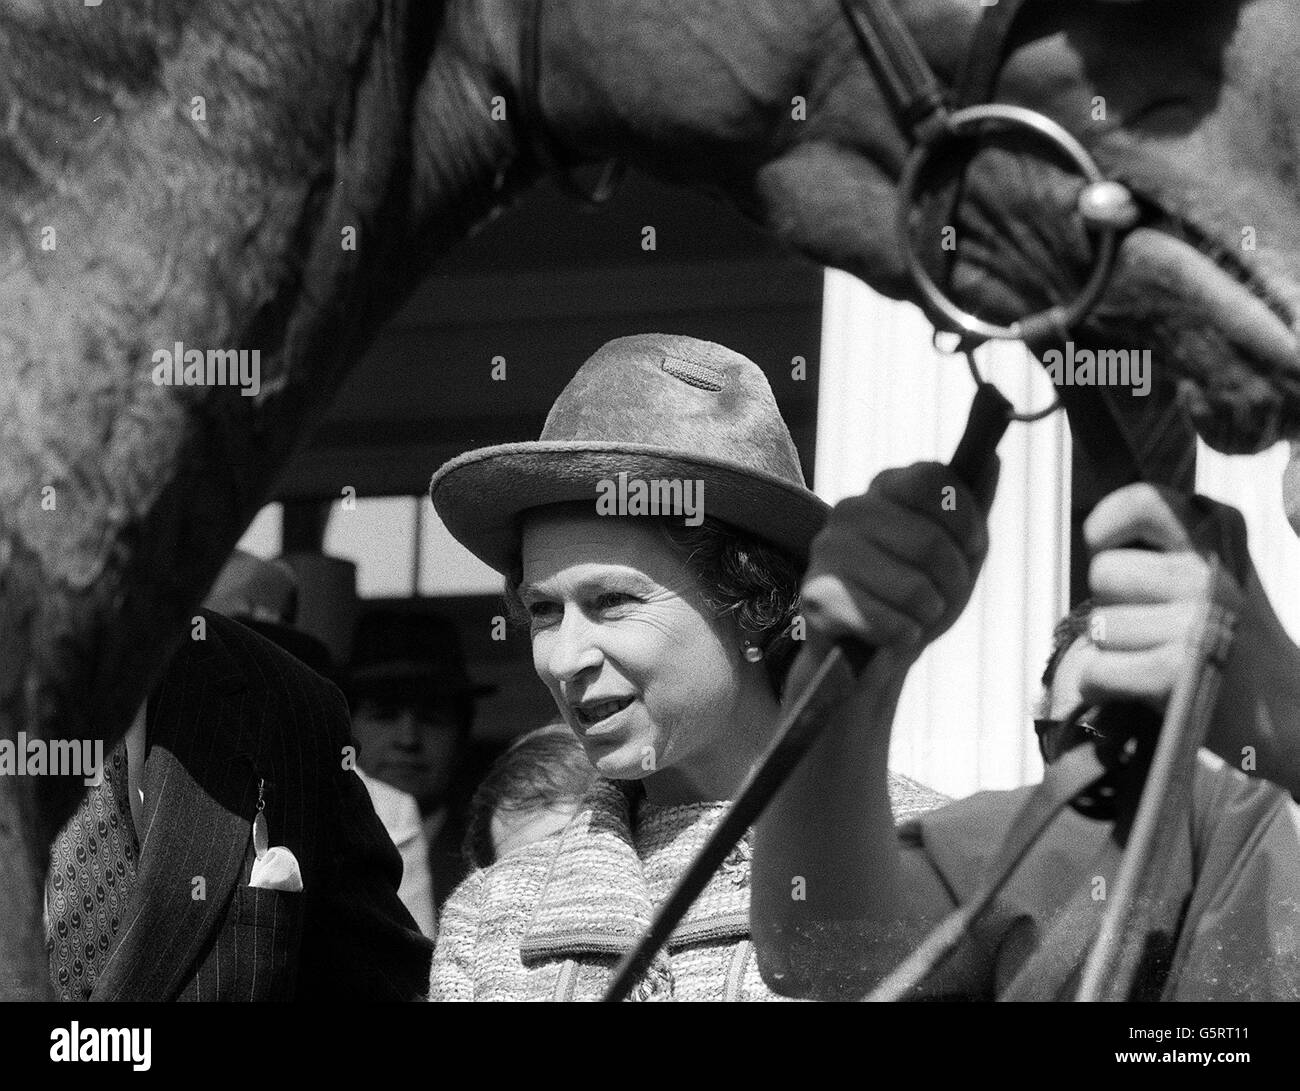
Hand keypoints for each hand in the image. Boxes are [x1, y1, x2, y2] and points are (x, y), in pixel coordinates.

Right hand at [799, 460, 998, 663]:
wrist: (869, 651)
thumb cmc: (918, 593)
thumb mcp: (957, 550)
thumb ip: (973, 507)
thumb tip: (993, 459)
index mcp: (884, 489)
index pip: (930, 479)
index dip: (963, 519)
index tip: (971, 547)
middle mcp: (850, 510)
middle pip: (929, 541)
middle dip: (953, 580)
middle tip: (943, 595)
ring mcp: (828, 551)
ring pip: (913, 588)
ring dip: (928, 613)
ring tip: (914, 614)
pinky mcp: (817, 595)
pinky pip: (888, 622)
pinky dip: (903, 636)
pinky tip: (891, 632)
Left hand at [1075, 483, 1247, 711]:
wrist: (1282, 708)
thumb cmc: (1230, 634)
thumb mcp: (1215, 568)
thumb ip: (1164, 543)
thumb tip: (1095, 536)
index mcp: (1220, 534)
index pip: (1143, 503)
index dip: (1107, 527)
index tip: (1106, 548)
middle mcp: (1211, 572)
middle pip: (1104, 572)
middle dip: (1110, 603)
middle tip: (1146, 624)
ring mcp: (1198, 620)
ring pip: (1099, 625)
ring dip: (1110, 649)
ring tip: (1152, 657)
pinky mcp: (1179, 671)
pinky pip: (1099, 671)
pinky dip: (1102, 685)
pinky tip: (1132, 688)